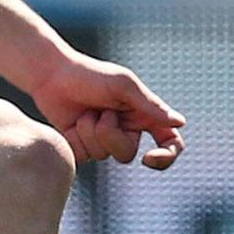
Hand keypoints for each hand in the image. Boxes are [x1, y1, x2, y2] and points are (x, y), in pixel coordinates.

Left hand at [33, 56, 183, 169]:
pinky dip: (76, 138)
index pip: (169, 142)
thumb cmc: (91, 75)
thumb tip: (180, 123)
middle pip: (127, 154)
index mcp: (143, 115)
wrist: (53, 75)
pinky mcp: (82, 146)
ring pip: (103, 155)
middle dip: (110, 134)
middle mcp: (126, 130)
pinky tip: (72, 122)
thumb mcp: (123, 86)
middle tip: (101, 111)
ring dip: (90, 131)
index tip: (150, 159)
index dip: (166, 157)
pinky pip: (83, 156)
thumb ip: (150, 105)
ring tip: (84, 111)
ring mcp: (103, 140)